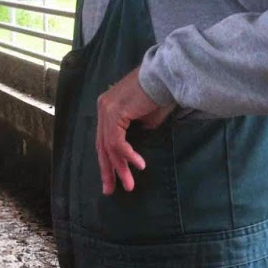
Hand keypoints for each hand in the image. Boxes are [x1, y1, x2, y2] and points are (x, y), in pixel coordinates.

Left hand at [93, 67, 173, 194]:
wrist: (165, 77)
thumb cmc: (160, 96)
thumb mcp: (146, 119)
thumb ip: (136, 131)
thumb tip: (133, 147)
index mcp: (107, 107)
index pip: (104, 139)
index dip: (108, 160)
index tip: (112, 179)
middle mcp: (103, 107)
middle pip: (102, 145)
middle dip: (108, 170)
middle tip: (110, 190)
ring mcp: (106, 110)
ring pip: (109, 146)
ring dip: (120, 167)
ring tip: (129, 185)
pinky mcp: (114, 113)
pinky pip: (117, 142)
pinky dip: (128, 155)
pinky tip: (139, 165)